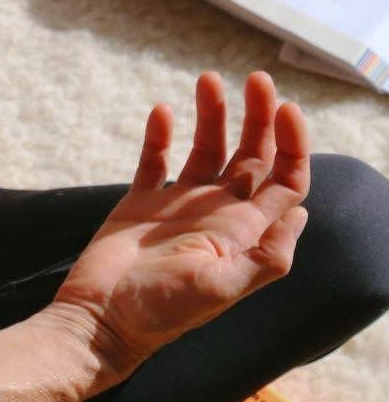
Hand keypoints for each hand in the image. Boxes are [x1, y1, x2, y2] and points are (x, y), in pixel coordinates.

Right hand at [48, 70, 309, 384]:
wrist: (100, 320)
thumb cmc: (161, 311)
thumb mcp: (221, 288)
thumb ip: (265, 255)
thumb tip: (300, 213)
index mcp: (243, 233)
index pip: (285, 181)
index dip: (292, 144)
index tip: (284, 109)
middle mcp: (217, 214)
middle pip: (252, 157)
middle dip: (259, 118)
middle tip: (255, 81)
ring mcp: (179, 206)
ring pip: (206, 149)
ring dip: (213, 115)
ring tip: (209, 80)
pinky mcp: (141, 202)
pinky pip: (155, 159)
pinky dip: (160, 135)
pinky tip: (163, 112)